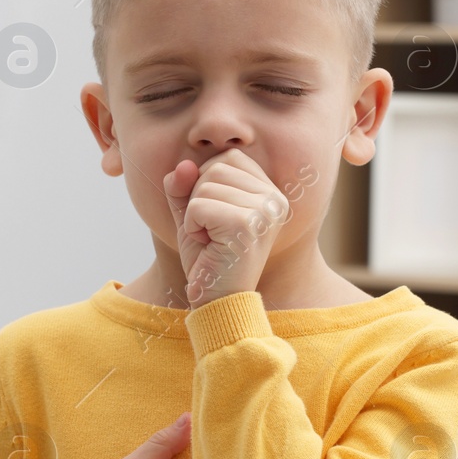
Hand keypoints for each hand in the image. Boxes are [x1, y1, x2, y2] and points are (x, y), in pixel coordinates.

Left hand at [163, 149, 290, 306]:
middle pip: (217, 167)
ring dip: (194, 213)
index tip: (214, 216)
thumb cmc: (208, 258)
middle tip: (210, 230)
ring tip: (209, 238)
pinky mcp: (247, 224)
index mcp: (270, 193)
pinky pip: (198, 205)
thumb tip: (183, 166)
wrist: (217, 300)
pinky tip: (207, 244)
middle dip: (198, 197)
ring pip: (205, 185)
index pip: (230, 158)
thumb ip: (184, 186)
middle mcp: (274, 199)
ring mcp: (264, 211)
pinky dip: (192, 225)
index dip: (207, 181)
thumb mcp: (192, 213)